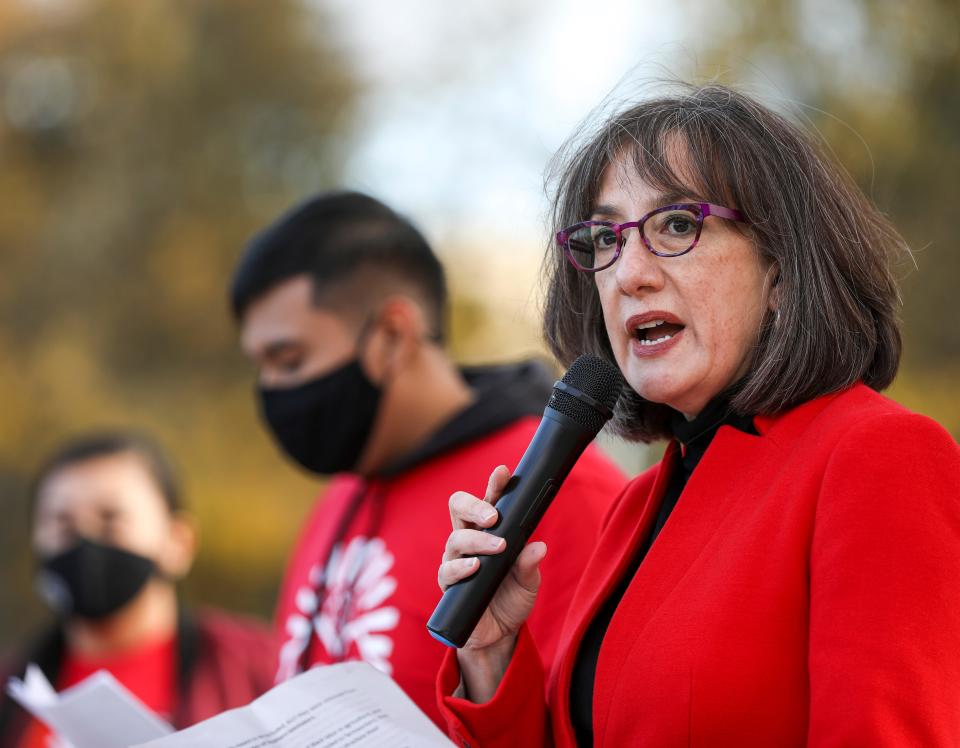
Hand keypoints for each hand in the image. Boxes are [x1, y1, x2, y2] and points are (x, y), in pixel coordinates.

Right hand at [438, 465, 547, 700]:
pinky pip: (448, 570)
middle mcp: (469, 539)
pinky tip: (475, 567)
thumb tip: (539, 546)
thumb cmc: (512, 599)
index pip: (489, 501)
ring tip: (498, 547)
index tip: (503, 473)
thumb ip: (530, 565)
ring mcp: (456, 560)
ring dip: (477, 541)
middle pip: (459, 508)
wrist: (498, 635)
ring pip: (456, 538)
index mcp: (489, 531)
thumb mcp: (529, 583)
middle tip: (493, 516)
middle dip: (474, 505)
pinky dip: (462, 567)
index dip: (493, 486)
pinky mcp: (448, 584)